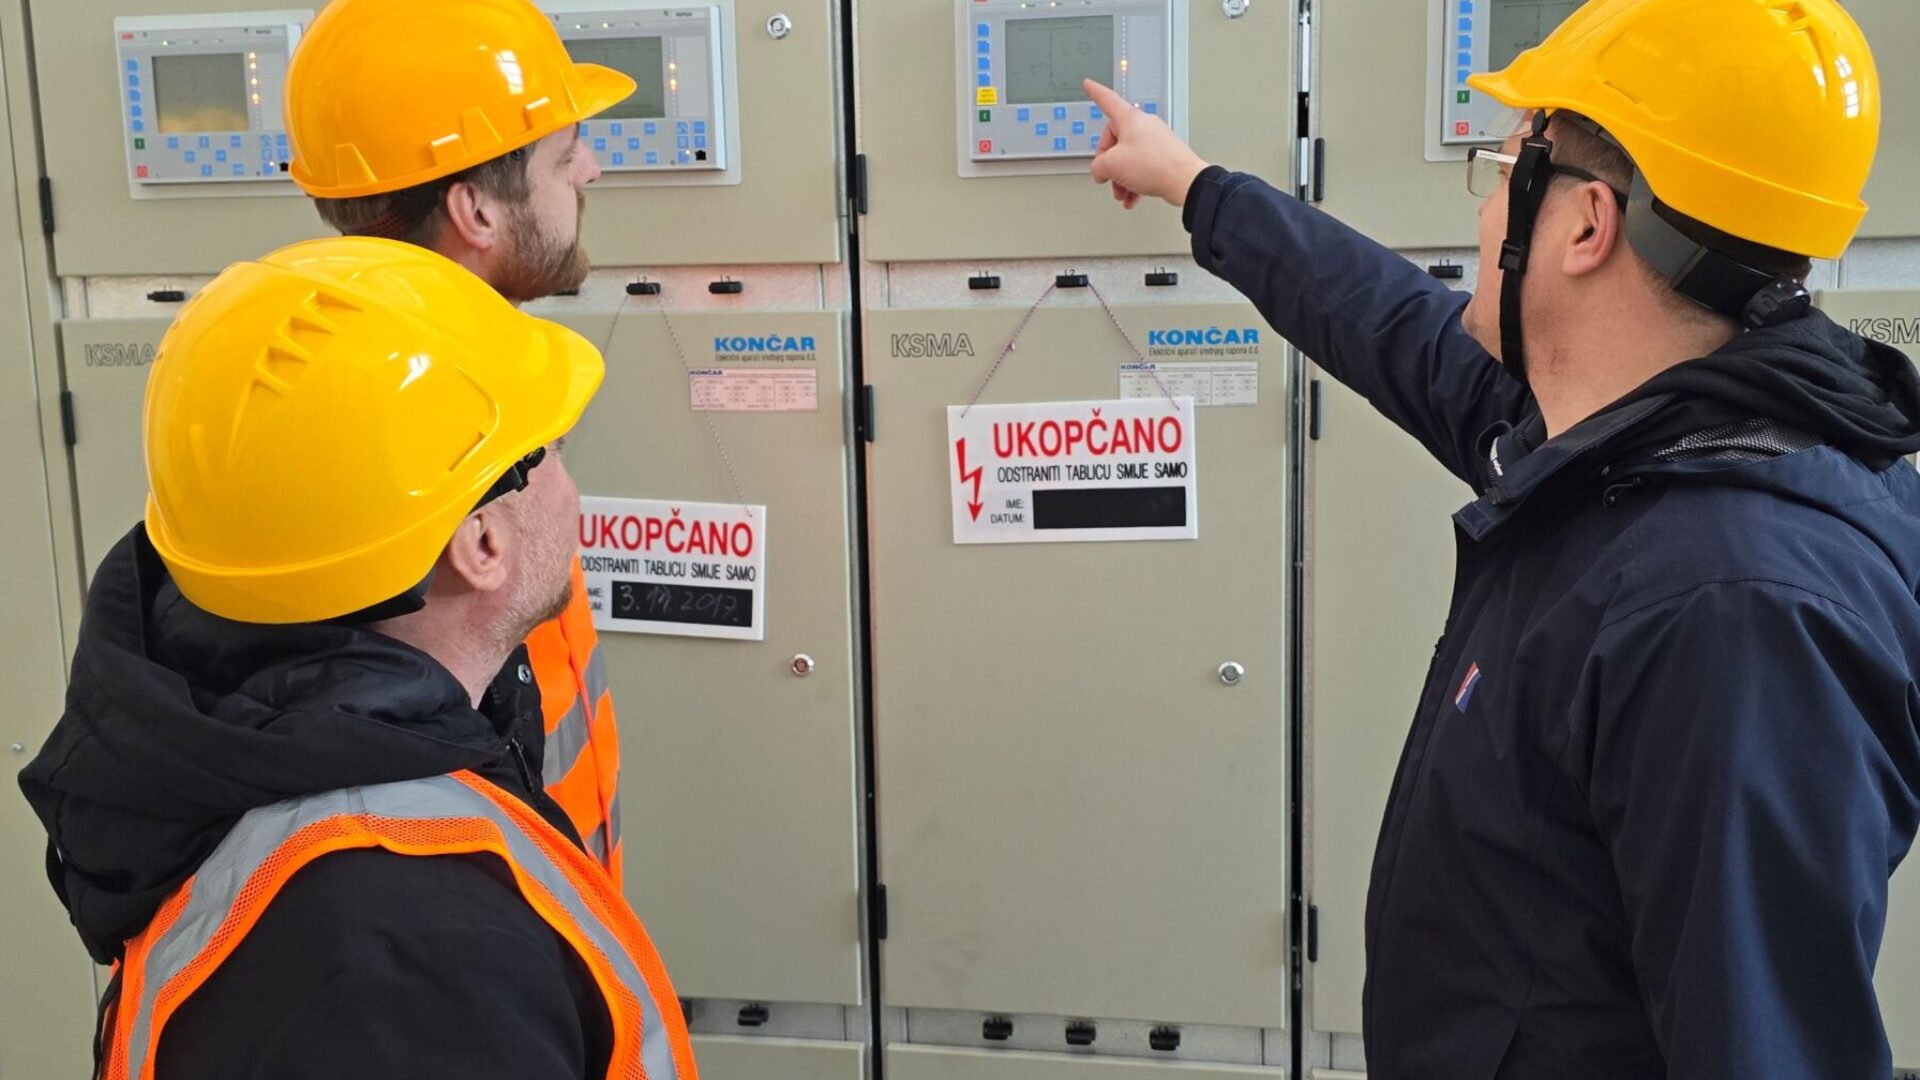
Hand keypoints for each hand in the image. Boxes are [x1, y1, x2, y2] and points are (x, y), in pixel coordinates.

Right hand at [1085, 79, 1209, 209]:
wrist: (1185, 181)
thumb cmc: (1154, 165)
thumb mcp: (1112, 165)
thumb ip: (1098, 166)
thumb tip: (1100, 170)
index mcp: (1130, 119)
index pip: (1108, 100)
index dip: (1095, 93)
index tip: (1089, 85)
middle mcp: (1144, 125)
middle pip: (1116, 139)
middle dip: (1109, 162)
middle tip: (1107, 175)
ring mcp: (1156, 139)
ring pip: (1130, 157)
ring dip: (1121, 177)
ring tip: (1121, 192)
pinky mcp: (1165, 154)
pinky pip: (1143, 166)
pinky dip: (1135, 181)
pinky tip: (1132, 197)